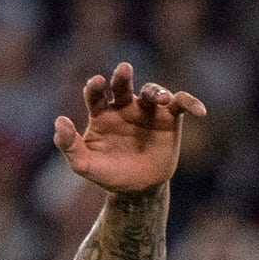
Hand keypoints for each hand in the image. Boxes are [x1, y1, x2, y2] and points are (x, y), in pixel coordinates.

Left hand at [53, 65, 206, 198]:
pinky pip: (182, 103)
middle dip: (123, 76)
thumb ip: (68, 145)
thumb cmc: (108, 173)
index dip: (95, 87)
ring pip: (153, 91)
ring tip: (160, 100)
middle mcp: (125, 106)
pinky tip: (199, 111)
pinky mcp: (169, 117)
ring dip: (157, 92)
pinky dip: (191, 103)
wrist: (137, 189)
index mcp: (102, 114)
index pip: (96, 95)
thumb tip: (59, 121)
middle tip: (124, 70)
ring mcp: (148, 110)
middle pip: (122, 85)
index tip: (95, 83)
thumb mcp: (84, 164)